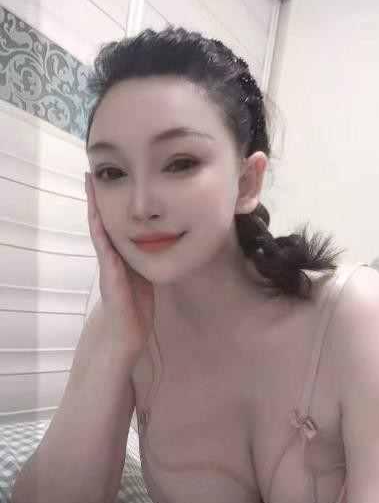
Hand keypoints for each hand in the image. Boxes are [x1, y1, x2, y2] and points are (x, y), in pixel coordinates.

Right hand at [85, 172, 154, 356]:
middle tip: (94, 169)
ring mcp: (108, 263)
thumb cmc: (137, 307)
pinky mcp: (109, 272)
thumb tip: (164, 242)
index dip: (113, 201)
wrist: (128, 333)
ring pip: (98, 227)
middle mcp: (112, 255)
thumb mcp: (147, 275)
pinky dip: (98, 227)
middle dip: (99, 195)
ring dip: (93, 204)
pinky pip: (102, 245)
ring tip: (90, 181)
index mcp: (122, 254)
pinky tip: (96, 212)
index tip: (113, 178)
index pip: (116, 222)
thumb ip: (149, 258)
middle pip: (104, 219)